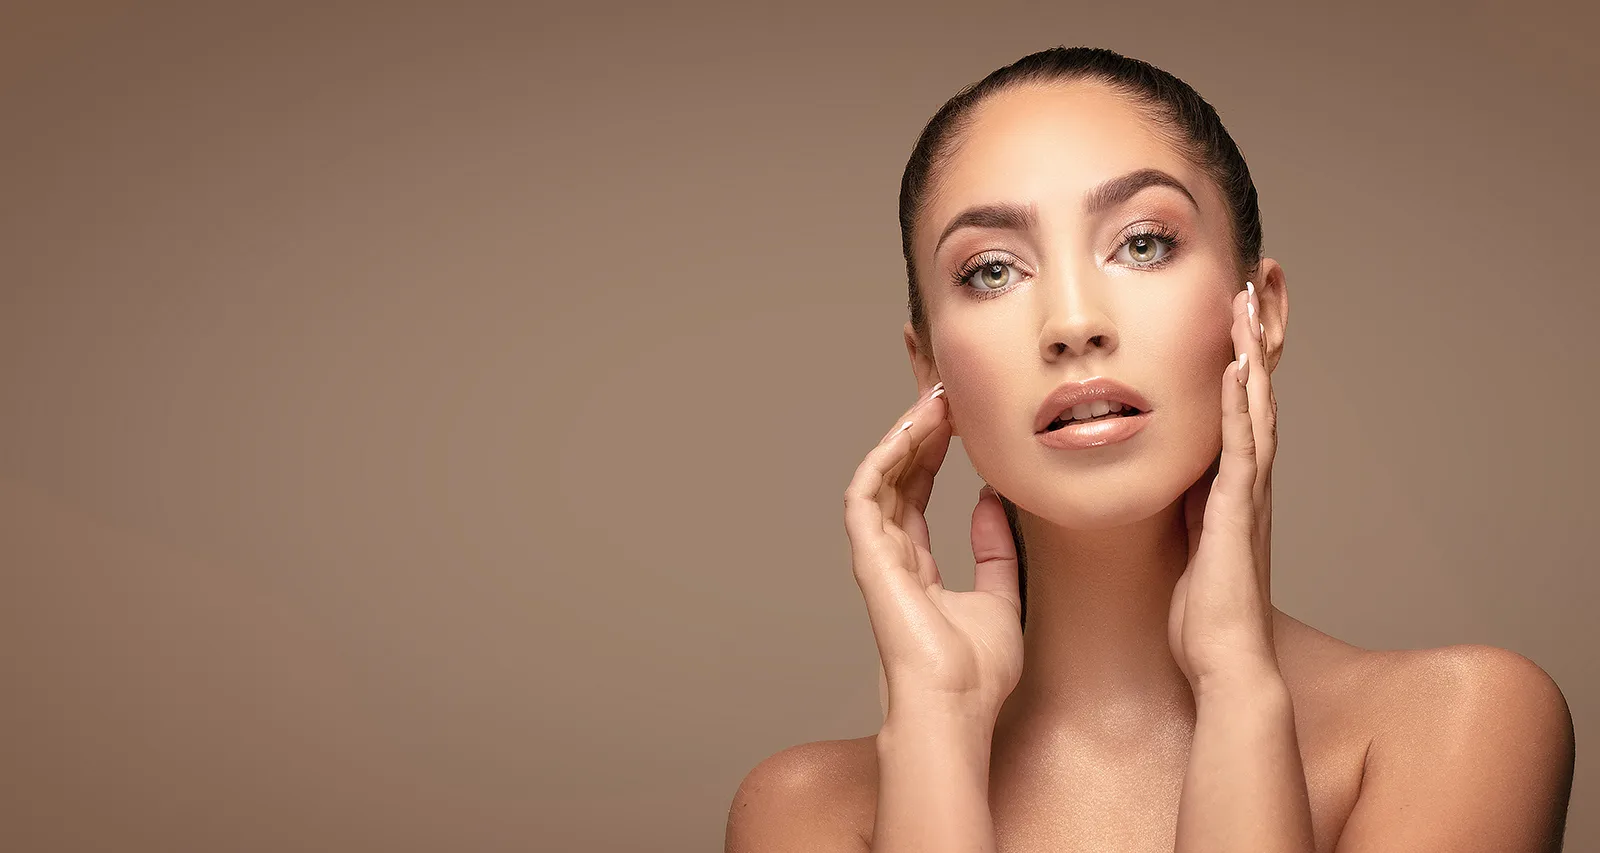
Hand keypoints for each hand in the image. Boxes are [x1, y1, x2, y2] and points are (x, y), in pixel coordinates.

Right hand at [844, 382, 1023, 726]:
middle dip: (916, 431)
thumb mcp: (1001, 597)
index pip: (916, 493)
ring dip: (903, 435)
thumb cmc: (976, 673)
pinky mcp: (869, 557)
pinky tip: (912, 429)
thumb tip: (988, 500)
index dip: (932, 452)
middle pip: (896, 477)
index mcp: (917, 567)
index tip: (955, 416)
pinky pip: (866, 494)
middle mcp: (892, 556)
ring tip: (933, 399)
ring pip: (880, 478)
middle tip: (942, 390)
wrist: (956, 707)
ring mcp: (877, 556)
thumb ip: (994, 551)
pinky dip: (885, 457)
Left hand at [1168, 282, 1280, 693]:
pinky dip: (1237, 405)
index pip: (1239, 402)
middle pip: (1257, 389)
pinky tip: (1233, 367)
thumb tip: (1163, 478)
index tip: (1237, 304)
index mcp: (1231, 484)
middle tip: (1264, 277)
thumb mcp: (1183, 540)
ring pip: (1254, 406)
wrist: (1223, 661)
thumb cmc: (1201, 612)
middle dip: (1260, 333)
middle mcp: (1248, 480)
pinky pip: (1240, 448)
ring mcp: (1247, 493)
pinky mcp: (1237, 512)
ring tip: (1251, 299)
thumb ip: (1181, 505)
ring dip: (1253, 351)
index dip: (1241, 352)